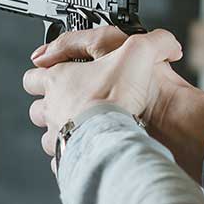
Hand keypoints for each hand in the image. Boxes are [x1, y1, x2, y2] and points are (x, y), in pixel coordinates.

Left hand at [25, 26, 203, 180]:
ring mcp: (56, 136)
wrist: (113, 137)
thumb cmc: (116, 97)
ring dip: (59, 132)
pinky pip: (60, 161)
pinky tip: (87, 152)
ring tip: (81, 130)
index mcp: (59, 80)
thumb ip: (154, 42)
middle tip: (70, 103)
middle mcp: (52, 109)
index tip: (51, 74)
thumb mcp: (138, 53)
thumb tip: (169, 44)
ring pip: (46, 136)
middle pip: (37, 108)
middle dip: (49, 105)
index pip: (33, 74)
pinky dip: (70, 158)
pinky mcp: (65, 160)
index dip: (42, 73)